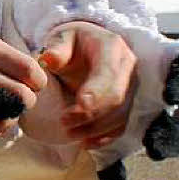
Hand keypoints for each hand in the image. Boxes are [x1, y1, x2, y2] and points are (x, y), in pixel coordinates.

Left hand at [38, 21, 135, 148]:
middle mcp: (127, 68)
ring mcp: (130, 88)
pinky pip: (120, 126)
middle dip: (92, 114)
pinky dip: (103, 137)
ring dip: (95, 129)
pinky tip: (85, 142)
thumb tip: (48, 59)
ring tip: (69, 133)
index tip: (80, 106)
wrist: (88, 45)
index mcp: (112, 47)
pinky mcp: (127, 105)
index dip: (96, 92)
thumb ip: (57, 48)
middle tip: (65, 122)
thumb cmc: (73, 42)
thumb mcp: (62, 37)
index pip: (108, 73)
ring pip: (119, 116)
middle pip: (116, 98)